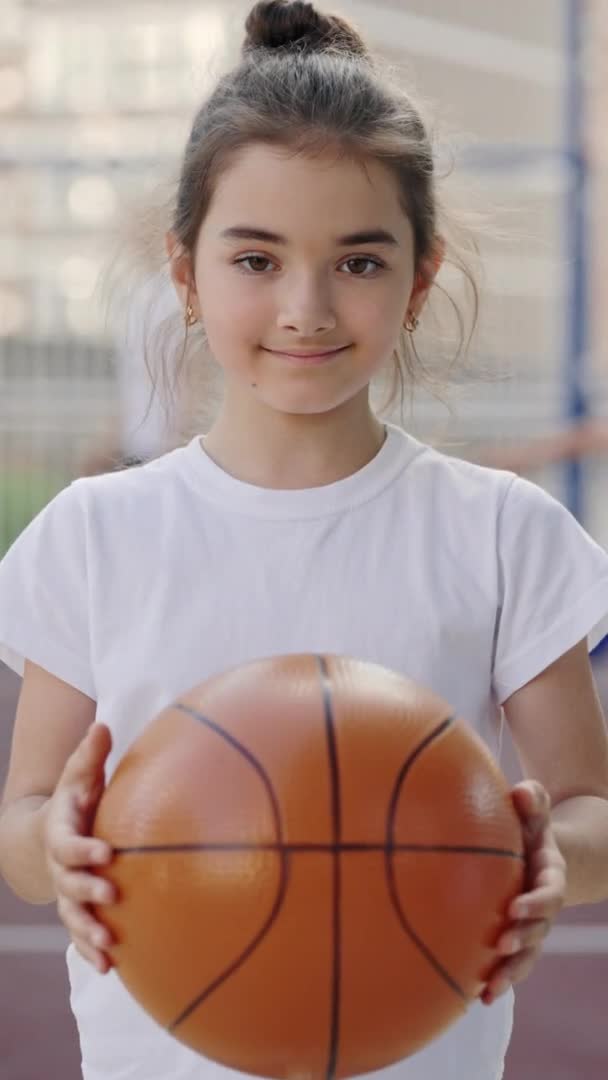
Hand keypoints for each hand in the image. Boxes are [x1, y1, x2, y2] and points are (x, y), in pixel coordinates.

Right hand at [44, 723, 115, 973]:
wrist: (47, 832)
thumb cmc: (76, 798)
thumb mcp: (79, 774)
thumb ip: (91, 753)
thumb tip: (102, 723)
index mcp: (61, 833)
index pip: (69, 844)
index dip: (85, 849)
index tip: (108, 852)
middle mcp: (60, 866)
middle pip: (68, 883)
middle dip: (88, 891)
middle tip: (112, 896)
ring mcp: (66, 890)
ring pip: (71, 915)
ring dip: (87, 931)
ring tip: (109, 945)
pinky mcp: (76, 907)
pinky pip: (79, 933)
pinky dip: (90, 950)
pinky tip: (110, 968)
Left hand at [481, 779, 566, 1004]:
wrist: (539, 852)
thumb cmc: (528, 825)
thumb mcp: (533, 809)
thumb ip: (532, 800)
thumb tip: (520, 791)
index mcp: (550, 875)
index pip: (549, 893)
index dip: (536, 903)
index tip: (515, 908)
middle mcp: (544, 906)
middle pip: (540, 930)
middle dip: (523, 940)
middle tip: (502, 944)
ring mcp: (531, 926)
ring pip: (526, 955)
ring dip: (510, 972)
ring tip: (489, 989)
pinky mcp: (515, 938)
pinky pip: (509, 962)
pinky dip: (496, 979)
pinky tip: (474, 997)